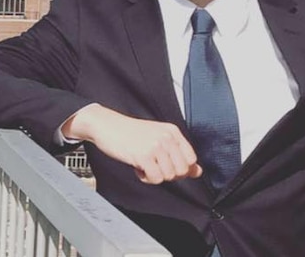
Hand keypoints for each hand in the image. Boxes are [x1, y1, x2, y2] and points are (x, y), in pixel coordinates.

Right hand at [62, 104, 202, 183]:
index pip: (191, 159)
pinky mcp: (143, 155)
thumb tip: (198, 172)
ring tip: (144, 165)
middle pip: (181, 170)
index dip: (180, 168)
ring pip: (169, 176)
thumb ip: (179, 155)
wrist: (106, 126)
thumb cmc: (131, 133)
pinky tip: (138, 167)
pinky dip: (146, 178)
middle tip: (154, 167)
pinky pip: (155, 179)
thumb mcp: (158, 139)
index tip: (165, 165)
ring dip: (155, 176)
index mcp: (172, 131)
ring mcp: (155, 146)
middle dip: (168, 174)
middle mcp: (166, 137)